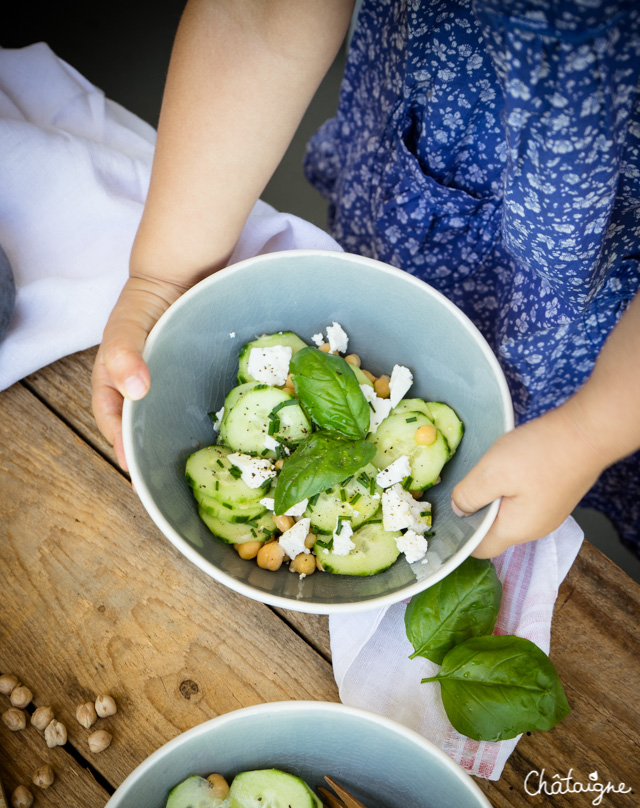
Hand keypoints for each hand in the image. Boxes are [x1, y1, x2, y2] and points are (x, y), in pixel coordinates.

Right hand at [91, 275, 187, 469]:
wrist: (181, 272)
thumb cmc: (146, 300)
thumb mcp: (126, 325)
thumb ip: (123, 353)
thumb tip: (135, 390)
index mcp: (115, 380)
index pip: (113, 420)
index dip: (122, 445)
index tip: (135, 469)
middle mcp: (140, 387)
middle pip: (140, 426)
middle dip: (149, 453)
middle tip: (163, 480)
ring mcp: (167, 383)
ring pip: (166, 419)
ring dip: (174, 441)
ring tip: (190, 467)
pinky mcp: (191, 378)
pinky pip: (192, 404)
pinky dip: (198, 421)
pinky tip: (215, 434)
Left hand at [451, 405, 604, 557]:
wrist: (588, 433)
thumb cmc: (540, 454)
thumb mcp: (492, 472)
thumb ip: (469, 495)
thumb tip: (459, 509)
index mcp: (516, 530)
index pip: (480, 549)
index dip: (461, 535)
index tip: (448, 511)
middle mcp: (535, 529)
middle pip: (495, 531)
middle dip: (478, 512)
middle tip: (470, 483)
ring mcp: (549, 514)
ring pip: (510, 514)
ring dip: (496, 497)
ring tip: (492, 472)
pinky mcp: (556, 497)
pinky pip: (525, 502)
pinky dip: (513, 489)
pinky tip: (513, 467)